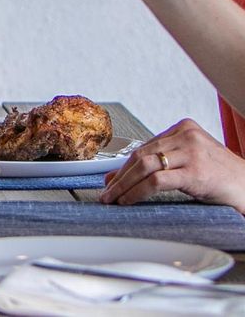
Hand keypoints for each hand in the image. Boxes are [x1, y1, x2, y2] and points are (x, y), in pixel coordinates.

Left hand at [100, 119, 244, 212]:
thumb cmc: (221, 177)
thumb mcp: (189, 162)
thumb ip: (159, 163)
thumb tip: (117, 175)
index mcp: (184, 128)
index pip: (144, 146)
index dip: (124, 165)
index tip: (111, 180)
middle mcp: (186, 136)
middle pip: (141, 154)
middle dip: (120, 176)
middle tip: (107, 192)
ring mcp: (191, 152)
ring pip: (144, 166)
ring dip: (124, 185)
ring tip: (113, 198)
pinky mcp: (194, 172)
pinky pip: (156, 181)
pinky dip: (137, 191)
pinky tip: (129, 200)